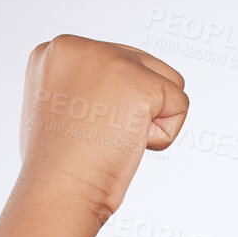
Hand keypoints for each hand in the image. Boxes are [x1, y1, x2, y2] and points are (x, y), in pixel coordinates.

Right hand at [17, 34, 189, 220]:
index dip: (114, 104)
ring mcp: (110, 59)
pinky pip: (180, 104)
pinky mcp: (139, 82)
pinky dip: (164, 135)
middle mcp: (80, 45)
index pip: (118, 62)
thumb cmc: (57, 166)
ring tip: (114, 139)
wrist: (57, 191)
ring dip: (153, 119)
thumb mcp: (60, 108)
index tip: (84, 129)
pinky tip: (129, 144)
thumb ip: (86, 85)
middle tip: (100, 138)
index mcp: (58, 50)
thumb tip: (116, 89)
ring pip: (169, 82)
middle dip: (135, 109)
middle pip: (146, 67)